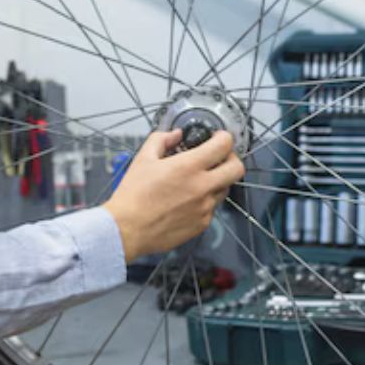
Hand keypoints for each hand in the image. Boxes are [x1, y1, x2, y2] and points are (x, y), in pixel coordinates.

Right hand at [103, 130, 245, 262]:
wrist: (127, 229)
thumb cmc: (133, 195)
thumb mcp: (142, 158)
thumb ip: (161, 140)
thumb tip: (176, 135)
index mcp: (188, 166)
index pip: (224, 145)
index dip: (224, 137)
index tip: (217, 138)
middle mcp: (202, 187)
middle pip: (237, 168)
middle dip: (231, 159)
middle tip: (218, 158)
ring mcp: (205, 207)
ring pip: (225, 189)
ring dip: (217, 181)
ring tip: (198, 181)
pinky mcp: (202, 224)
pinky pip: (212, 208)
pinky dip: (205, 201)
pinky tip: (187, 201)